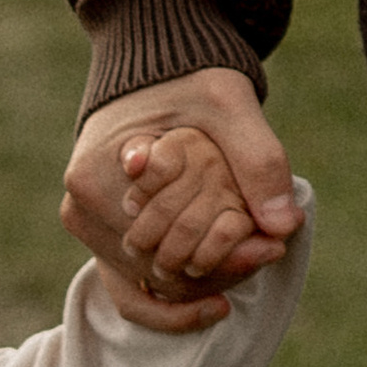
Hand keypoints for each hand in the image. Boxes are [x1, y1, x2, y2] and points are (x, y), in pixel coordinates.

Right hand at [60, 67, 299, 330]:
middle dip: (216, 271)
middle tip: (269, 254)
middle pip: (153, 274)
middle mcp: (81, 212)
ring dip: (201, 279)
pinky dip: (173, 299)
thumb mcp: (231, 108)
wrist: (153, 64)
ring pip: (148, 284)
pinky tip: (217, 302)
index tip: (269, 251)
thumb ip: (259, 162)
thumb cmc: (188, 78)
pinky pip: (131, 288)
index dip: (221, 258)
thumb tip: (286, 226)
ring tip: (250, 258)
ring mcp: (84, 228)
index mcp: (97, 180)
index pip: (162, 248)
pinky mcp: (96, 234)